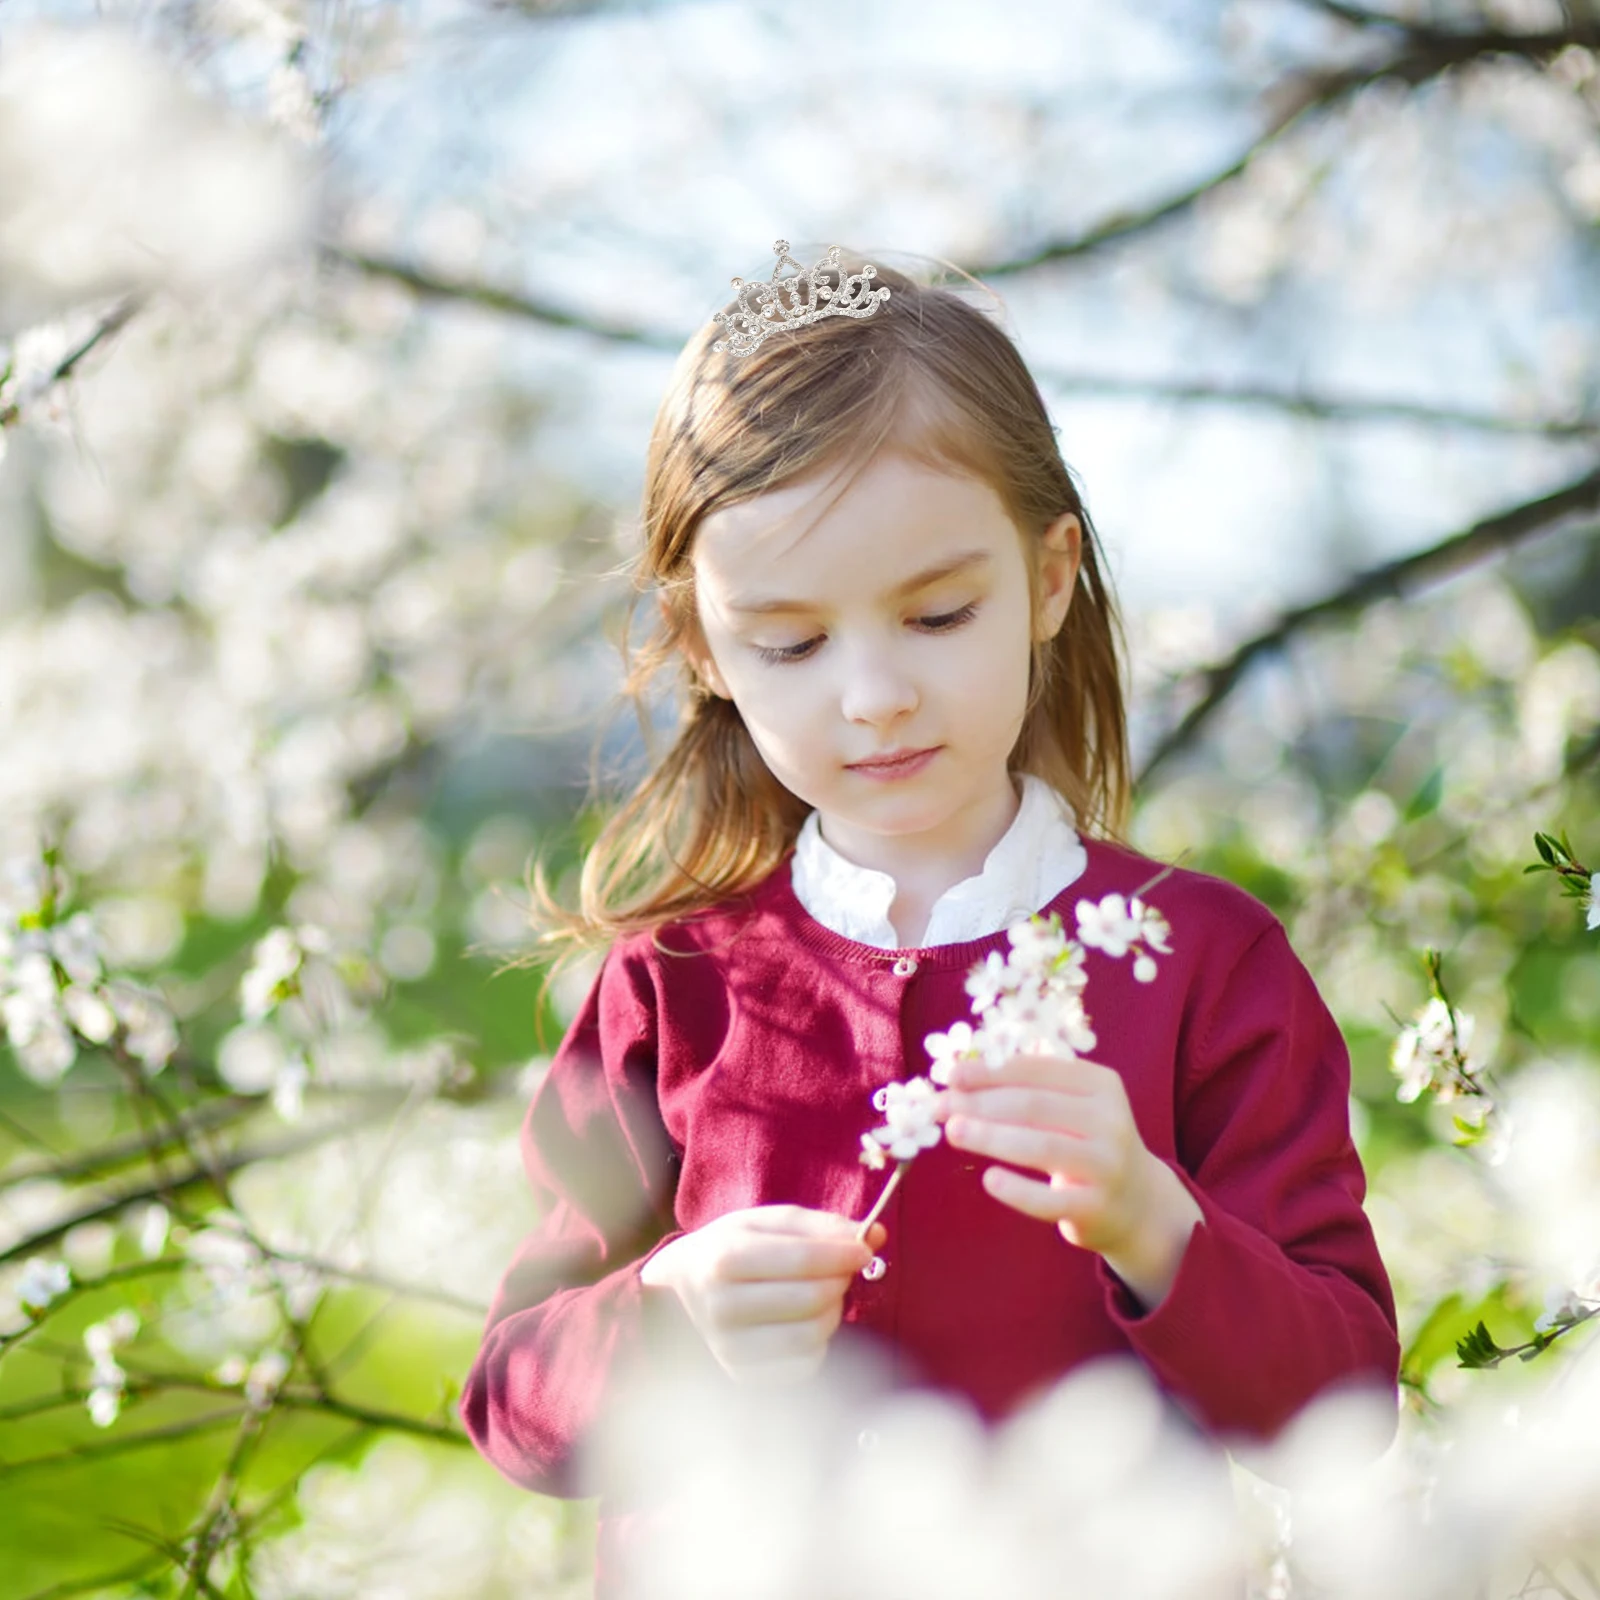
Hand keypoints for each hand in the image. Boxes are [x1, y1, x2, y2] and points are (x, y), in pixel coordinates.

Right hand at [639, 1205, 886, 1385]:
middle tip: (841, 1270)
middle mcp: (722, 1307)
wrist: (679, 1294)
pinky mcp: (742, 1376)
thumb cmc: (729, 1250)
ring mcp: (729, 1348)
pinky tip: (805, 1322)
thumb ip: (819, 1225)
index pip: (801, 1260)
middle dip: (838, 1281)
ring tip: (823, 1295)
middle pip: (810, 1299)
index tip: (865, 1248)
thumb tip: (875, 1234)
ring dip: (832, 1312)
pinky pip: (804, 1366)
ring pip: (811, 1336)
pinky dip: (818, 1342)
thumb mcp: (763, 1223)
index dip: (842, 1254)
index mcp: (723, 1258)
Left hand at [937, 1053, 1201, 1309]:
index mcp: (1101, 1084)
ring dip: (991, 1137)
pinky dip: (1017, 1190)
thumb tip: (959, 1080)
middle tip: (940, 1107)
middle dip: (981, 1104)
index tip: (951, 1077)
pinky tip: (988, 1179)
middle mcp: (1110, 1120)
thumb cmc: (1085, 1143)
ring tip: (953, 1132)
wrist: (1137, 1202)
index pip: (1038, 1071)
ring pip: (1042, 1146)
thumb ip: (1027, 1090)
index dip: (990, 1072)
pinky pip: (1050, 1200)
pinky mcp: (1097, 1207)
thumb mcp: (1072, 1107)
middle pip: (1034, 1106)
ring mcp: (1107, 1165)